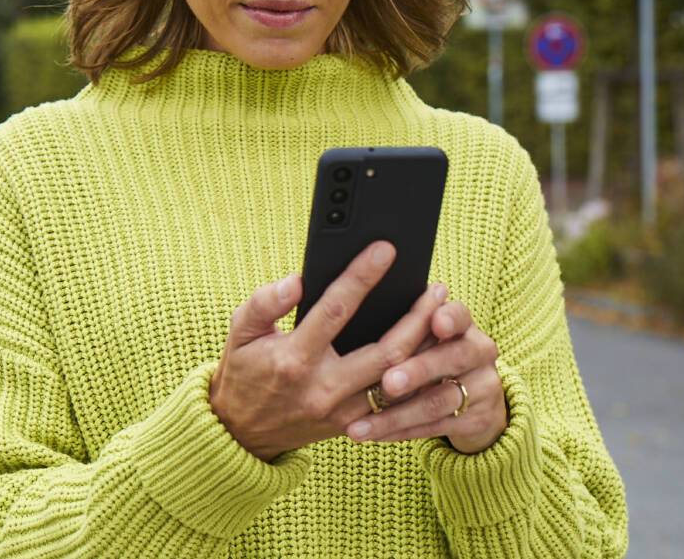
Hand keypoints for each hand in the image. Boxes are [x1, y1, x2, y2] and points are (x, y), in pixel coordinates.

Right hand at [209, 242, 448, 461]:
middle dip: (419, 316)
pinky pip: (396, 402)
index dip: (362, 277)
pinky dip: (418, 377)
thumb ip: (264, 303)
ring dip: (427, 347)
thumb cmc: (244, 372)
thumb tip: (297, 280)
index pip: (336, 310)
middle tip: (436, 288)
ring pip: (400, 379)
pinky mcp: (354, 425)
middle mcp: (324, 388)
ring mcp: (343, 412)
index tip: (385, 250)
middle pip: (388, 350)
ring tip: (443, 316)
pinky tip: (432, 352)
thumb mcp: (240, 332)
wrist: (242, 433)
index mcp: (295, 358)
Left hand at [345, 298, 506, 453]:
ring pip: (438, 402)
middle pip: (451, 359)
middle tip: (387, 382)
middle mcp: (480, 352)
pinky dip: (400, 431)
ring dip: (396, 414)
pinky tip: (372, 434)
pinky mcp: (478, 419)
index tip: (436, 322)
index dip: (449, 318)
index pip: (460, 315)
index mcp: (464, 324)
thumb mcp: (425, 336)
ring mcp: (483, 387)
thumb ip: (404, 325)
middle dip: (416, 371)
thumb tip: (350, 309)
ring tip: (359, 424)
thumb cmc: (431, 353)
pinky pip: (434, 427)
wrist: (474, 397)